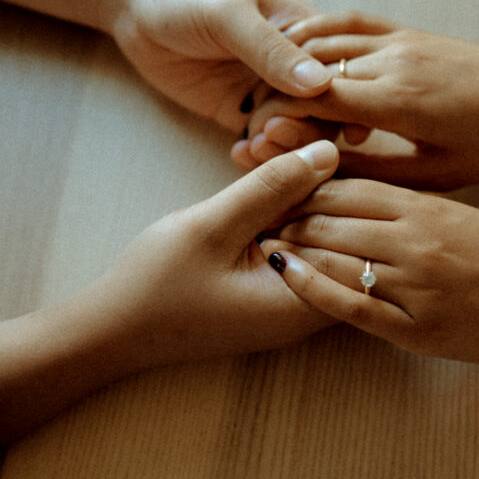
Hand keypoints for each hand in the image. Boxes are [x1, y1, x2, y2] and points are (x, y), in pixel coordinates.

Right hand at [83, 140, 340, 365]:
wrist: (114, 328)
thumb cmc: (158, 285)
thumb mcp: (213, 225)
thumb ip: (272, 188)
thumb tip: (328, 150)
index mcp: (304, 303)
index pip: (363, 248)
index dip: (347, 198)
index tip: (318, 164)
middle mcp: (310, 311)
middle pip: (352, 245)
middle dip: (329, 196)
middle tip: (297, 160)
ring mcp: (294, 304)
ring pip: (327, 244)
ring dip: (307, 205)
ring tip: (278, 174)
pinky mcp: (278, 293)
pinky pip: (303, 250)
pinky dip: (290, 220)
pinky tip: (264, 196)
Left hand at [98, 0, 332, 131]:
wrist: (132, 3)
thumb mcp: (229, 16)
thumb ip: (272, 50)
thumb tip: (321, 84)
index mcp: (307, 32)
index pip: (342, 73)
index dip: (340, 102)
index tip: (324, 121)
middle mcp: (293, 65)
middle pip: (324, 110)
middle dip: (308, 130)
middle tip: (274, 133)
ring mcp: (267, 91)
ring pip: (296, 132)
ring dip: (283, 146)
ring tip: (254, 144)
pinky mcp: (239, 112)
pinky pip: (262, 142)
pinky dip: (258, 155)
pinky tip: (240, 153)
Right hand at [230, 11, 478, 188]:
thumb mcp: (436, 173)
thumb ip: (373, 170)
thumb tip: (317, 170)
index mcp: (399, 102)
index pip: (314, 101)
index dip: (277, 120)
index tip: (258, 143)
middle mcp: (393, 62)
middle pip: (310, 72)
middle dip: (274, 98)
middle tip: (255, 127)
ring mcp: (400, 40)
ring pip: (324, 43)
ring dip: (289, 66)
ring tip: (265, 94)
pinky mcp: (408, 31)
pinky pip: (350, 22)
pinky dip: (317, 33)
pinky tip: (296, 48)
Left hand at [261, 178, 478, 385]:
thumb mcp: (472, 216)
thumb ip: (420, 208)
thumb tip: (371, 200)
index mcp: (432, 207)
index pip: (351, 185)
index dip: (309, 180)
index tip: (282, 177)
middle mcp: (416, 241)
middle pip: (332, 218)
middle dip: (290, 211)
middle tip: (260, 207)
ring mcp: (414, 287)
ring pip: (334, 257)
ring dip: (295, 244)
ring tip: (263, 237)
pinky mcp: (415, 330)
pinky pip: (350, 307)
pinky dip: (312, 287)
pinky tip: (287, 273)